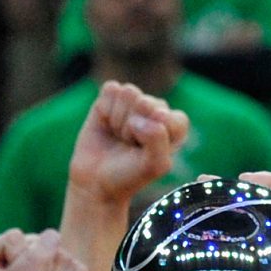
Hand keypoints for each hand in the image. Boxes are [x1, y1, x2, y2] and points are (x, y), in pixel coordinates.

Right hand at [68, 80, 189, 210]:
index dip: (151, 134)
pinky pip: (111, 89)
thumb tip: (137, 118)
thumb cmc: (129, 175)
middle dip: (132, 128)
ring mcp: (133, 102)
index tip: (143, 152)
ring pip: (128, 93)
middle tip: (128, 145)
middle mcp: (156, 110)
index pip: (166, 115)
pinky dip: (105, 109)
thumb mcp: (154, 165)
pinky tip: (107, 125)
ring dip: (118, 119)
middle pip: (145, 102)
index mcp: (174, 125)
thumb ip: (158, 138)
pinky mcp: (111, 97)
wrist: (96, 182)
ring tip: (118, 136)